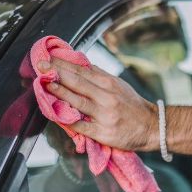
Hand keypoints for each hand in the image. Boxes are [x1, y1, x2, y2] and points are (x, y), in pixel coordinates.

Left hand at [38, 57, 157, 150]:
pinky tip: (56, 115)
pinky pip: (81, 126)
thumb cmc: (133, 106)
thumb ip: (99, 76)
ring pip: (78, 101)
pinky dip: (68, 120)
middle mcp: (106, 97)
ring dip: (60, 92)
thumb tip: (80, 64)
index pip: (82, 70)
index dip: (63, 64)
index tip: (48, 58)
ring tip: (45, 85)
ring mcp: (104, 115)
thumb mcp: (119, 85)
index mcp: (109, 84)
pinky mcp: (102, 132)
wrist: (151, 127)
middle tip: (40, 66)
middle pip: (77, 82)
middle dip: (56, 73)